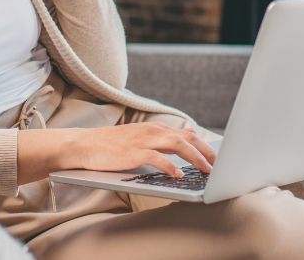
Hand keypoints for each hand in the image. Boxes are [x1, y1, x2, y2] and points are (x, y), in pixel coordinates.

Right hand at [68, 122, 216, 177]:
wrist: (84, 145)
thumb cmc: (110, 147)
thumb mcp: (137, 141)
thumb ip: (156, 146)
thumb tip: (177, 160)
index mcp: (154, 129)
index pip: (186, 133)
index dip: (204, 144)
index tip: (217, 156)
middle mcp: (152, 131)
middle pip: (187, 137)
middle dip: (206, 151)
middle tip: (219, 165)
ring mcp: (143, 140)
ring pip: (178, 144)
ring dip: (196, 157)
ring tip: (207, 170)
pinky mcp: (133, 152)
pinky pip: (158, 158)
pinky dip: (171, 166)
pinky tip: (179, 175)